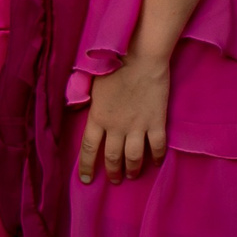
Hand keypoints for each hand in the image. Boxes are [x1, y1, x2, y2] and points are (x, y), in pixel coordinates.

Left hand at [78, 54, 169, 184]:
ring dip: (133, 169)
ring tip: (133, 175)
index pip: (88, 148)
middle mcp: (116, 127)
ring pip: (133, 157)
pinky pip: (157, 146)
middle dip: (113, 172)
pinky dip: (157, 157)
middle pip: (112, 157)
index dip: (86, 166)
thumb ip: (88, 102)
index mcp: (98, 117)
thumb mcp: (92, 84)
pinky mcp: (156, 122)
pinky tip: (157, 163)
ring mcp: (137, 126)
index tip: (86, 179)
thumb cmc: (114, 64)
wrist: (141, 57)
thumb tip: (79, 110)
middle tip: (115, 179)